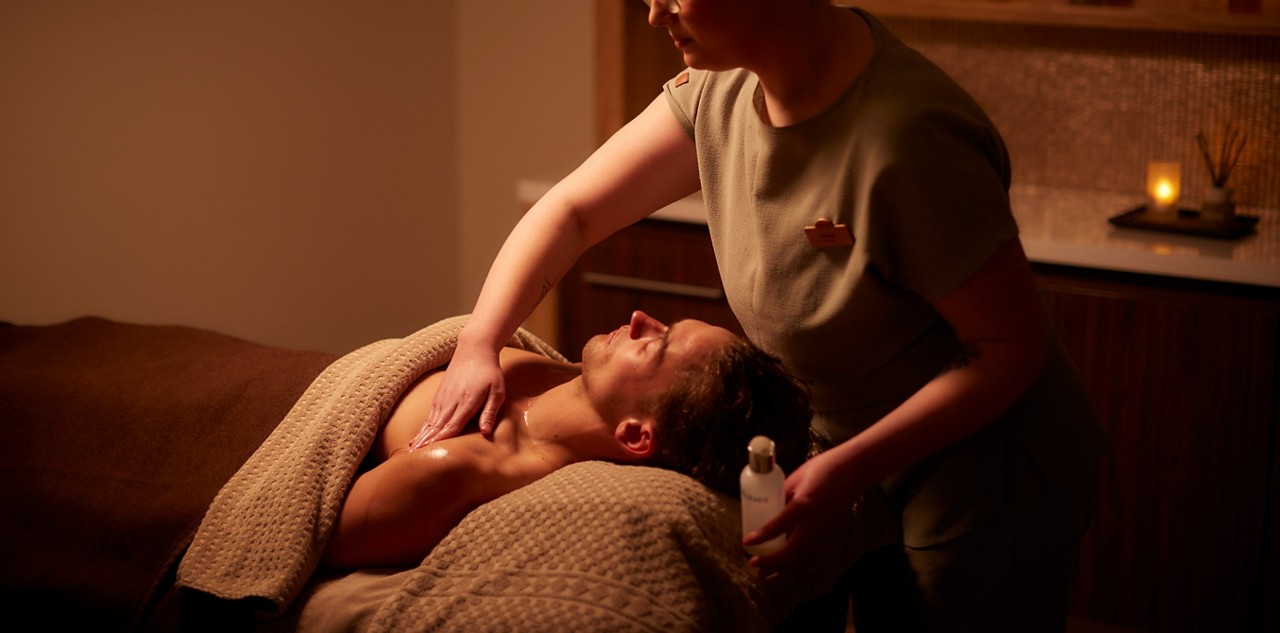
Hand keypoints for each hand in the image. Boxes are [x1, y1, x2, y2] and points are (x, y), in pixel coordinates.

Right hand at [409, 346, 505, 449]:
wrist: (474, 350)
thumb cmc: (490, 373)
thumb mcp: (497, 392)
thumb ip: (490, 412)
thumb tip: (485, 432)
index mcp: (467, 402)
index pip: (452, 425)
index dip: (441, 440)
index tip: (431, 452)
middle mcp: (452, 401)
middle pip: (437, 426)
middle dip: (426, 442)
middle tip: (415, 457)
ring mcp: (443, 397)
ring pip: (431, 421)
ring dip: (421, 436)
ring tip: (412, 450)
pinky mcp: (440, 394)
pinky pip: (430, 414)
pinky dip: (423, 427)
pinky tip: (417, 436)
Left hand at [742, 448, 865, 575]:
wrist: (856, 470)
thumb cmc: (824, 468)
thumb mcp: (797, 477)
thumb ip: (782, 494)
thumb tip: (766, 506)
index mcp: (804, 506)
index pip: (777, 527)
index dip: (760, 537)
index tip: (746, 542)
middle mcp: (814, 523)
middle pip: (789, 553)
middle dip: (770, 563)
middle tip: (753, 564)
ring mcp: (822, 530)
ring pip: (798, 555)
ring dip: (780, 565)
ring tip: (764, 572)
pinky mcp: (826, 530)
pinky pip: (806, 548)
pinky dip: (791, 557)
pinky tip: (782, 559)